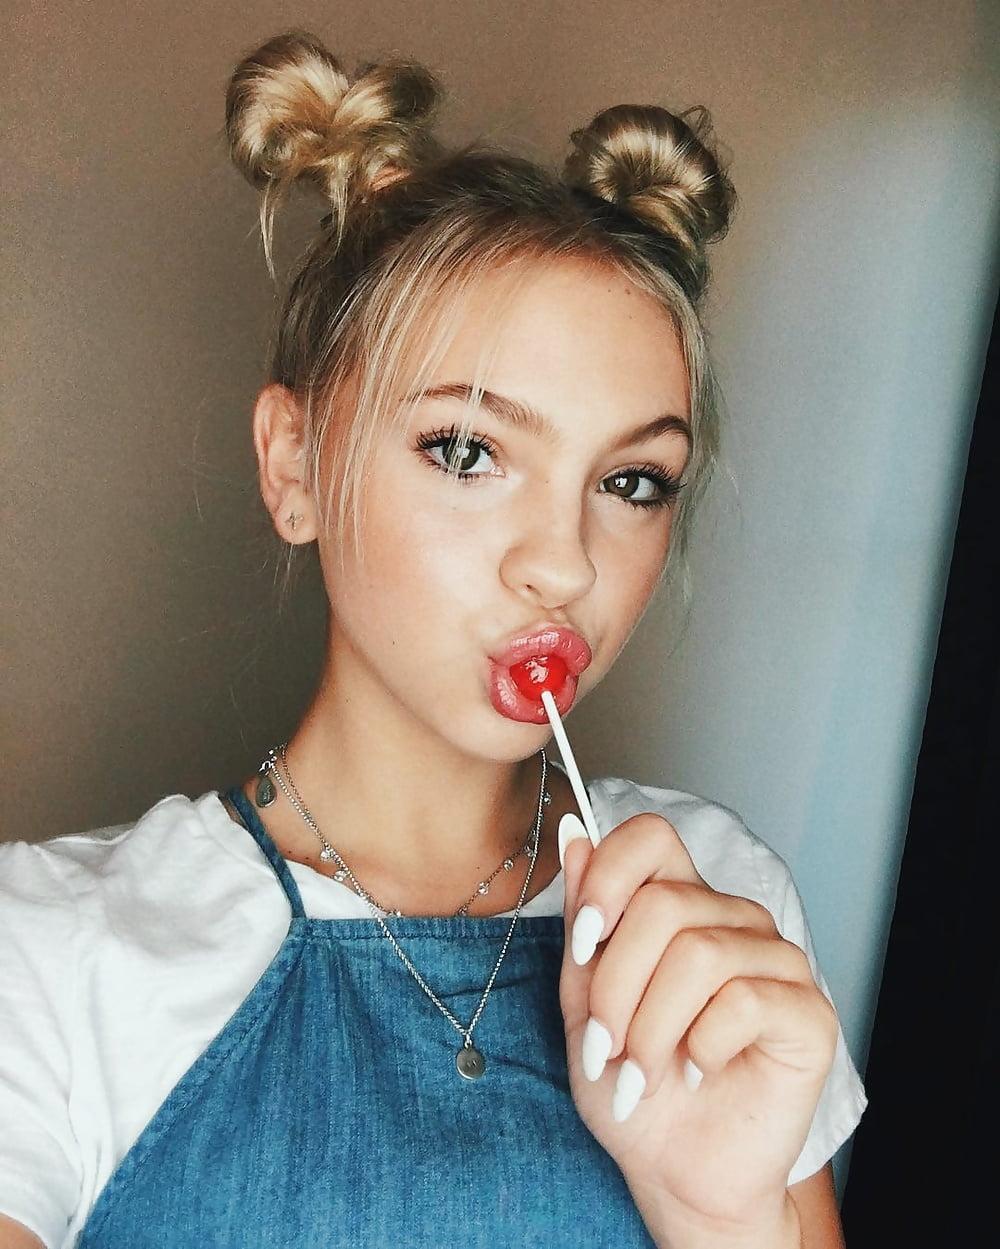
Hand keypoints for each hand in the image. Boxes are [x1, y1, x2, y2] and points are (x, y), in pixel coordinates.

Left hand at [558, 812, 837, 1234]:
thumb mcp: (583, 999)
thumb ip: (584, 920)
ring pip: (698, 954)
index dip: (610, 875)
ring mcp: (777, 961)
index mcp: (680, 902)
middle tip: (606, 1046)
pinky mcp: (808, 1013)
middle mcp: (733, 919)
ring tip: (641, 1072)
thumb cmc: (628, 1083)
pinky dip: (702, 1045)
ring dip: (650, 1027)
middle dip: (617, 986)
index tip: (583, 941)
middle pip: (664, 903)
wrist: (672, 1170)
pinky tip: (699, 1070)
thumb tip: (575, 835)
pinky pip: (743, 1000)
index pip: (652, 835)